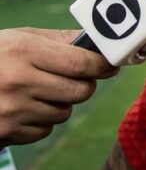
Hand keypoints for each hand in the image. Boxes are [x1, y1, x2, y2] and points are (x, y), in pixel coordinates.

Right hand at [0, 28, 117, 144]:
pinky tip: (27, 106)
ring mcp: (11, 110)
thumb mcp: (19, 38)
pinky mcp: (6, 131)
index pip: (79, 63)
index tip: (110, 65)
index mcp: (23, 52)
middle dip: (85, 84)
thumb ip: (58, 40)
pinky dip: (42, 120)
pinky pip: (44, 129)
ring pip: (64, 112)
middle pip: (79, 91)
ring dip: (61, 102)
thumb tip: (96, 41)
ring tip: (41, 90)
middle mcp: (18, 81)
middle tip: (77, 77)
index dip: (101, 65)